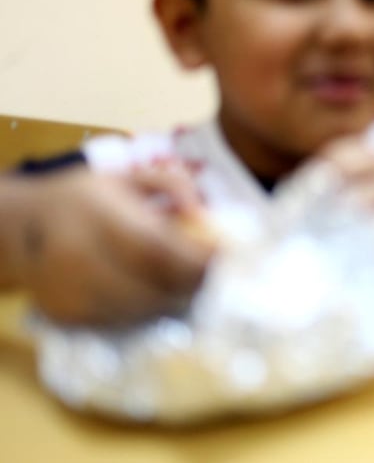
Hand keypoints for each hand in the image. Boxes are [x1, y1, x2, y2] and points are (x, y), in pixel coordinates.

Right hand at [2, 167, 214, 325]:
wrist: (15, 227)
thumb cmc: (83, 197)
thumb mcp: (125, 177)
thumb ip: (171, 185)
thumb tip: (204, 212)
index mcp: (99, 216)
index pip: (159, 249)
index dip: (198, 260)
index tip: (227, 259)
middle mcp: (81, 256)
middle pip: (155, 287)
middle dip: (195, 286)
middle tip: (218, 279)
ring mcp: (71, 291)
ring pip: (142, 311)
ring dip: (175, 302)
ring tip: (191, 287)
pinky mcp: (68, 316)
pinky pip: (122, 322)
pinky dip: (147, 312)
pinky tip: (155, 294)